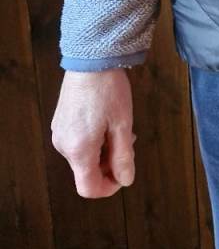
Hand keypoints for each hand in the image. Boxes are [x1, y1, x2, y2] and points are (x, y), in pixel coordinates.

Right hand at [51, 69, 136, 197]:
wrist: (90, 61)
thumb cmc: (109, 92)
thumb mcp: (122, 125)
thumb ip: (123, 156)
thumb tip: (126, 180)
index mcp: (79, 150)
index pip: (88, 188)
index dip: (108, 188)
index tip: (124, 174)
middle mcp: (64, 146)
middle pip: (87, 171)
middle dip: (110, 164)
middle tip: (129, 143)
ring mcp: (59, 133)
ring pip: (83, 157)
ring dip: (104, 151)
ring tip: (120, 129)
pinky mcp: (60, 123)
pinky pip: (78, 143)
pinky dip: (94, 141)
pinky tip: (106, 123)